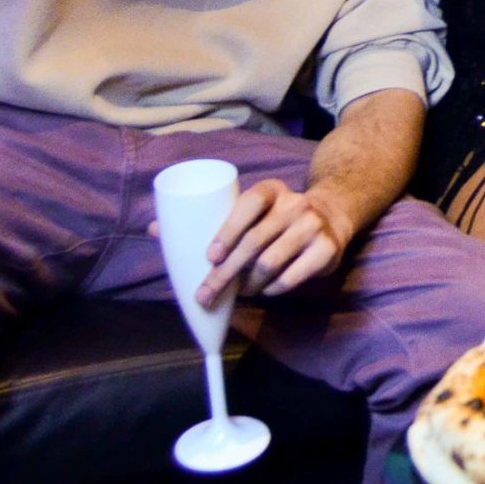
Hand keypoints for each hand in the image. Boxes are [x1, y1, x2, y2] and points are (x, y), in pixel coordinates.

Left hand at [171, 177, 362, 308]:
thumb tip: (152, 230)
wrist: (332, 215)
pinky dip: (274, 289)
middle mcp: (296, 203)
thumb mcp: (250, 210)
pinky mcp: (328, 249)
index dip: (227, 230)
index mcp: (271, 190)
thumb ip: (207, 219)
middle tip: (206, 294)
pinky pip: (293, 276)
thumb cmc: (274, 218)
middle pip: (255, 241)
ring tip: (238, 292)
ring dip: (249, 284)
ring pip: (271, 262)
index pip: (249, 204)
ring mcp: (314, 225)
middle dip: (226, 273)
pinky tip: (265, 291)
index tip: (209, 257)